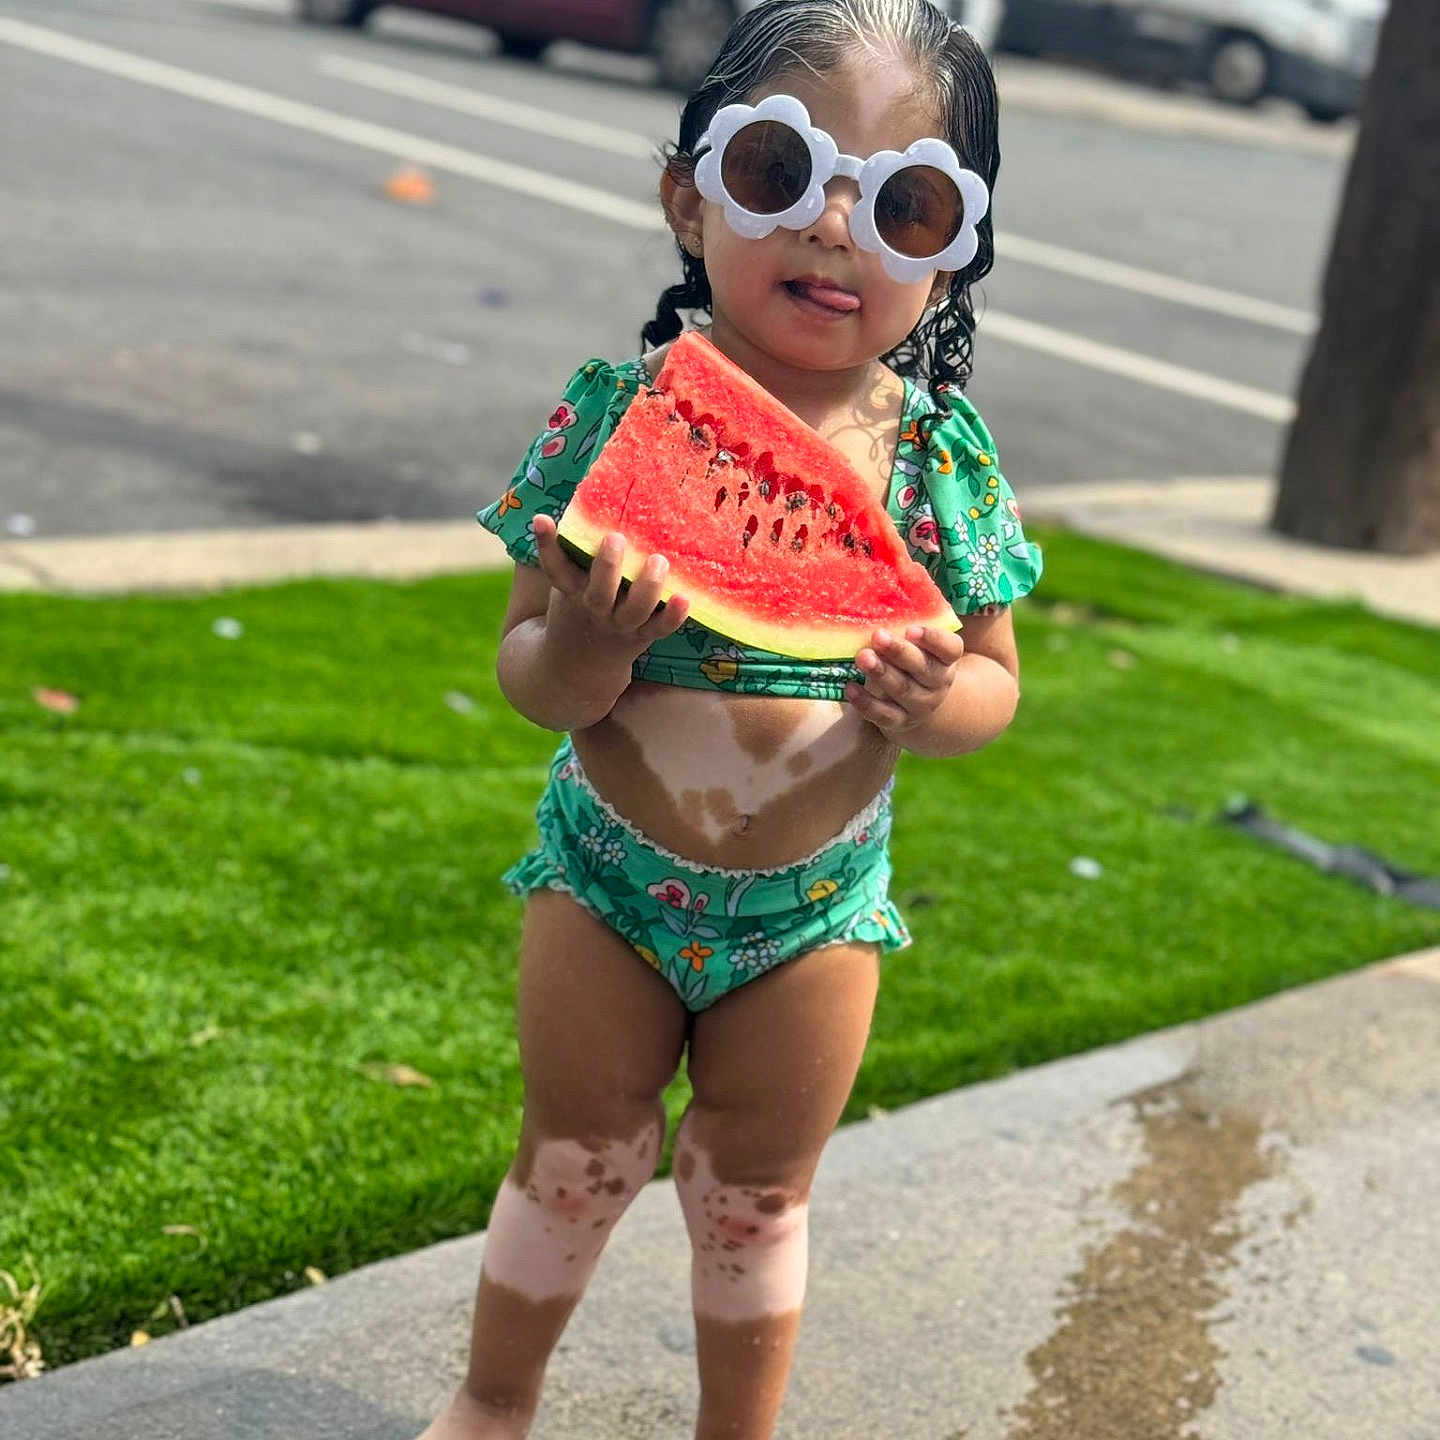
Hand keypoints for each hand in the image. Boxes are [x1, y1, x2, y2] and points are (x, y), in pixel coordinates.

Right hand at [532, 512, 689, 664]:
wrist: (581, 660)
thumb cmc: (582, 601)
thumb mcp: (572, 579)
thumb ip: (578, 548)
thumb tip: (593, 490)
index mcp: (572, 591)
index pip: (554, 569)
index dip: (546, 545)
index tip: (541, 519)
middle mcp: (595, 609)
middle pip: (598, 594)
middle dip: (607, 567)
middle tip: (615, 538)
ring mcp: (620, 624)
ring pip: (634, 611)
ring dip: (647, 587)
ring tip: (658, 560)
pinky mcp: (644, 635)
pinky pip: (660, 628)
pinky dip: (673, 616)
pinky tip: (684, 597)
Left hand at [844, 624, 965, 738]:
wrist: (917, 706)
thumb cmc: (913, 662)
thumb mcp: (919, 646)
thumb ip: (906, 627)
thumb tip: (878, 593)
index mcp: (945, 659)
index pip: (950, 648)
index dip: (933, 639)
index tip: (912, 629)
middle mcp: (936, 683)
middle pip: (922, 668)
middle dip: (899, 651)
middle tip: (877, 636)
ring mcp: (919, 705)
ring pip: (902, 690)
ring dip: (881, 673)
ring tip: (862, 656)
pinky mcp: (899, 721)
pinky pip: (883, 715)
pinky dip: (866, 702)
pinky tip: (850, 687)